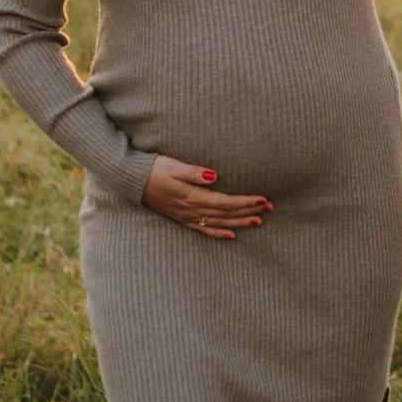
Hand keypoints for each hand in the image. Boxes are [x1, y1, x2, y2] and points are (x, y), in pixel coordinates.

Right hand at [143, 155, 272, 241]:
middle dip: (249, 211)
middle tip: (270, 208)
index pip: (226, 201)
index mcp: (192, 196)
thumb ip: (193, 172)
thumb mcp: (172, 165)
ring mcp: (187, 216)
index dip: (246, 202)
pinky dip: (219, 233)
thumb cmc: (153, 169)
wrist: (131, 181)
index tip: (264, 199)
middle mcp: (192, 209)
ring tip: (259, 221)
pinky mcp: (181, 218)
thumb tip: (214, 176)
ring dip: (239, 222)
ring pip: (219, 223)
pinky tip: (231, 235)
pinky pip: (204, 230)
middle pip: (226, 213)